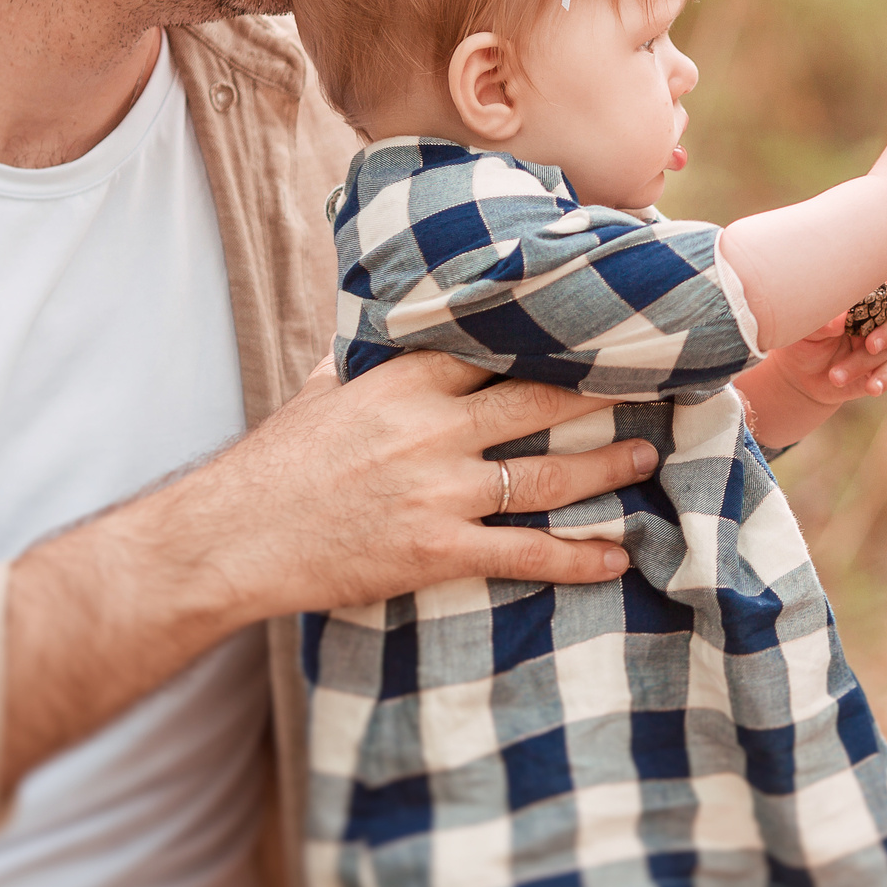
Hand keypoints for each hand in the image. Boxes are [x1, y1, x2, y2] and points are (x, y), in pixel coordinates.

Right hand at [0, 350, 652, 791]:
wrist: (233, 538)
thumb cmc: (275, 464)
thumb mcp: (320, 391)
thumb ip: (365, 362)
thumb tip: (384, 328)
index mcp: (406, 380)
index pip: (498, 347)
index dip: (556, 342)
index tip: (603, 332)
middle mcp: (433, 428)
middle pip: (539, 401)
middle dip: (601, 396)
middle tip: (653, 388)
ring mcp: (439, 491)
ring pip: (545, 472)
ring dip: (605, 466)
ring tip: (648, 458)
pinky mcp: (437, 550)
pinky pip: (523, 552)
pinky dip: (575, 557)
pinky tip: (614, 558)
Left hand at [738, 276, 886, 448]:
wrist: (802, 376)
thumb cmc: (804, 340)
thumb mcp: (805, 330)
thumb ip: (821, 322)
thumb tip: (839, 320)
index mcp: (859, 298)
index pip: (883, 285)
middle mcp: (876, 317)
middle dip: (886, 332)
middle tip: (870, 345)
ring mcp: (883, 342)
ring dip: (863, 363)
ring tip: (835, 377)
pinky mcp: (883, 366)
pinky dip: (883, 379)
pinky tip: (872, 387)